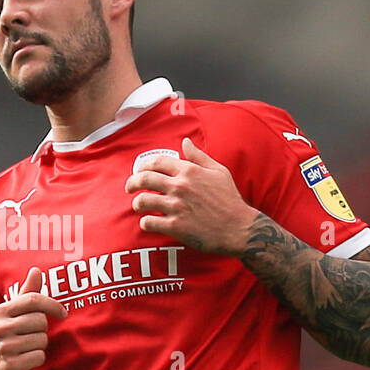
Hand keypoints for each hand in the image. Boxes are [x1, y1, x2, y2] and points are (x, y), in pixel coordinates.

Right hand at [0, 265, 67, 369]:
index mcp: (0, 312)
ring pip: (42, 339)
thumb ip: (27, 294)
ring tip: (26, 350)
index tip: (63, 313)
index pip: (33, 300)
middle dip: (42, 330)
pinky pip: (39, 356)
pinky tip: (26, 361)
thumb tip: (36, 270)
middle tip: (30, 337)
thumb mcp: (12, 316)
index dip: (52, 305)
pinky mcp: (9, 365)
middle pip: (41, 321)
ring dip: (39, 346)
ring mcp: (3, 347)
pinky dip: (37, 359)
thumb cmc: (7, 341)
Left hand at [124, 137, 259, 255]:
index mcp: (189, 171)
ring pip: (142, 201)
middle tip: (129, 188)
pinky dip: (145, 223)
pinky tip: (148, 223)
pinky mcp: (176, 226)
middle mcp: (180, 186)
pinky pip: (149, 222)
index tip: (139, 171)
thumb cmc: (229, 199)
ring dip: (137, 204)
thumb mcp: (219, 172)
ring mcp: (177, 207)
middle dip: (132, 183)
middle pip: (144, 179)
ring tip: (139, 206)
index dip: (143, 166)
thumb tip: (185, 141)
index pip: (157, 162)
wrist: (240, 228)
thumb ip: (199, 156)